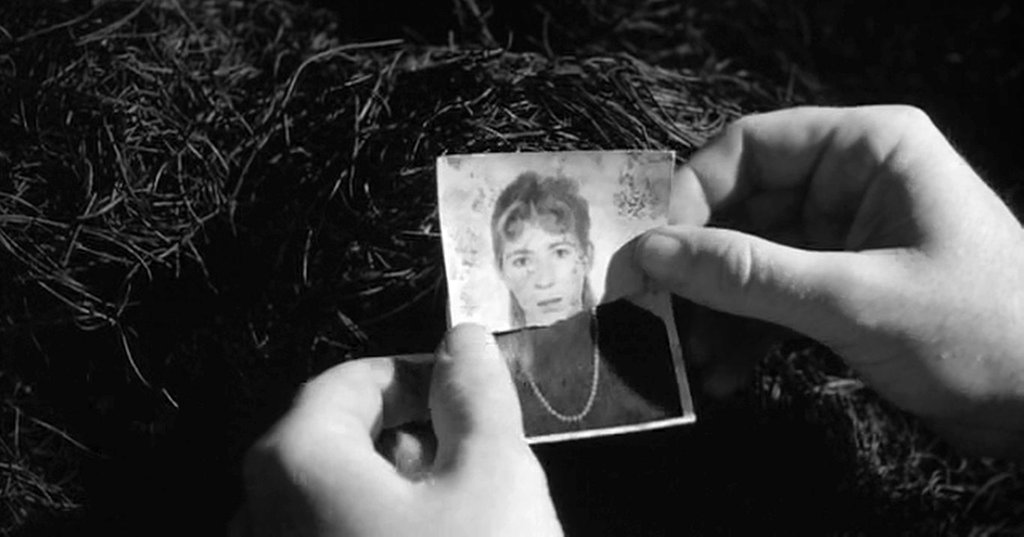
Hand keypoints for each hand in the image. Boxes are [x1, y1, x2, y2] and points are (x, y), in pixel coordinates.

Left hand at [235, 324, 562, 536]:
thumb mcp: (494, 476)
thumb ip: (475, 395)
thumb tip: (462, 340)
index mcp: (294, 461)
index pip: (352, 382)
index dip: (421, 376)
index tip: (472, 391)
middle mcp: (259, 510)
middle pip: (339, 441)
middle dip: (412, 437)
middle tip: (474, 462)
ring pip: (336, 498)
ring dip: (399, 491)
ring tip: (459, 515)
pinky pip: (331, 535)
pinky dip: (378, 528)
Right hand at [637, 105, 1023, 458]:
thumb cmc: (981, 332)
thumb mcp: (854, 300)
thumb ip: (749, 276)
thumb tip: (650, 254)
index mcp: (868, 150)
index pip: (751, 147)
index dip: (692, 195)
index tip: (651, 252)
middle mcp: (851, 183)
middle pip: (741, 208)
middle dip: (700, 269)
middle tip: (658, 316)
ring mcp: (844, 237)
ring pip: (750, 259)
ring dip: (716, 310)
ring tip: (692, 360)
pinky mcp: (841, 286)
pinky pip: (772, 297)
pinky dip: (744, 333)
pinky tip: (725, 374)